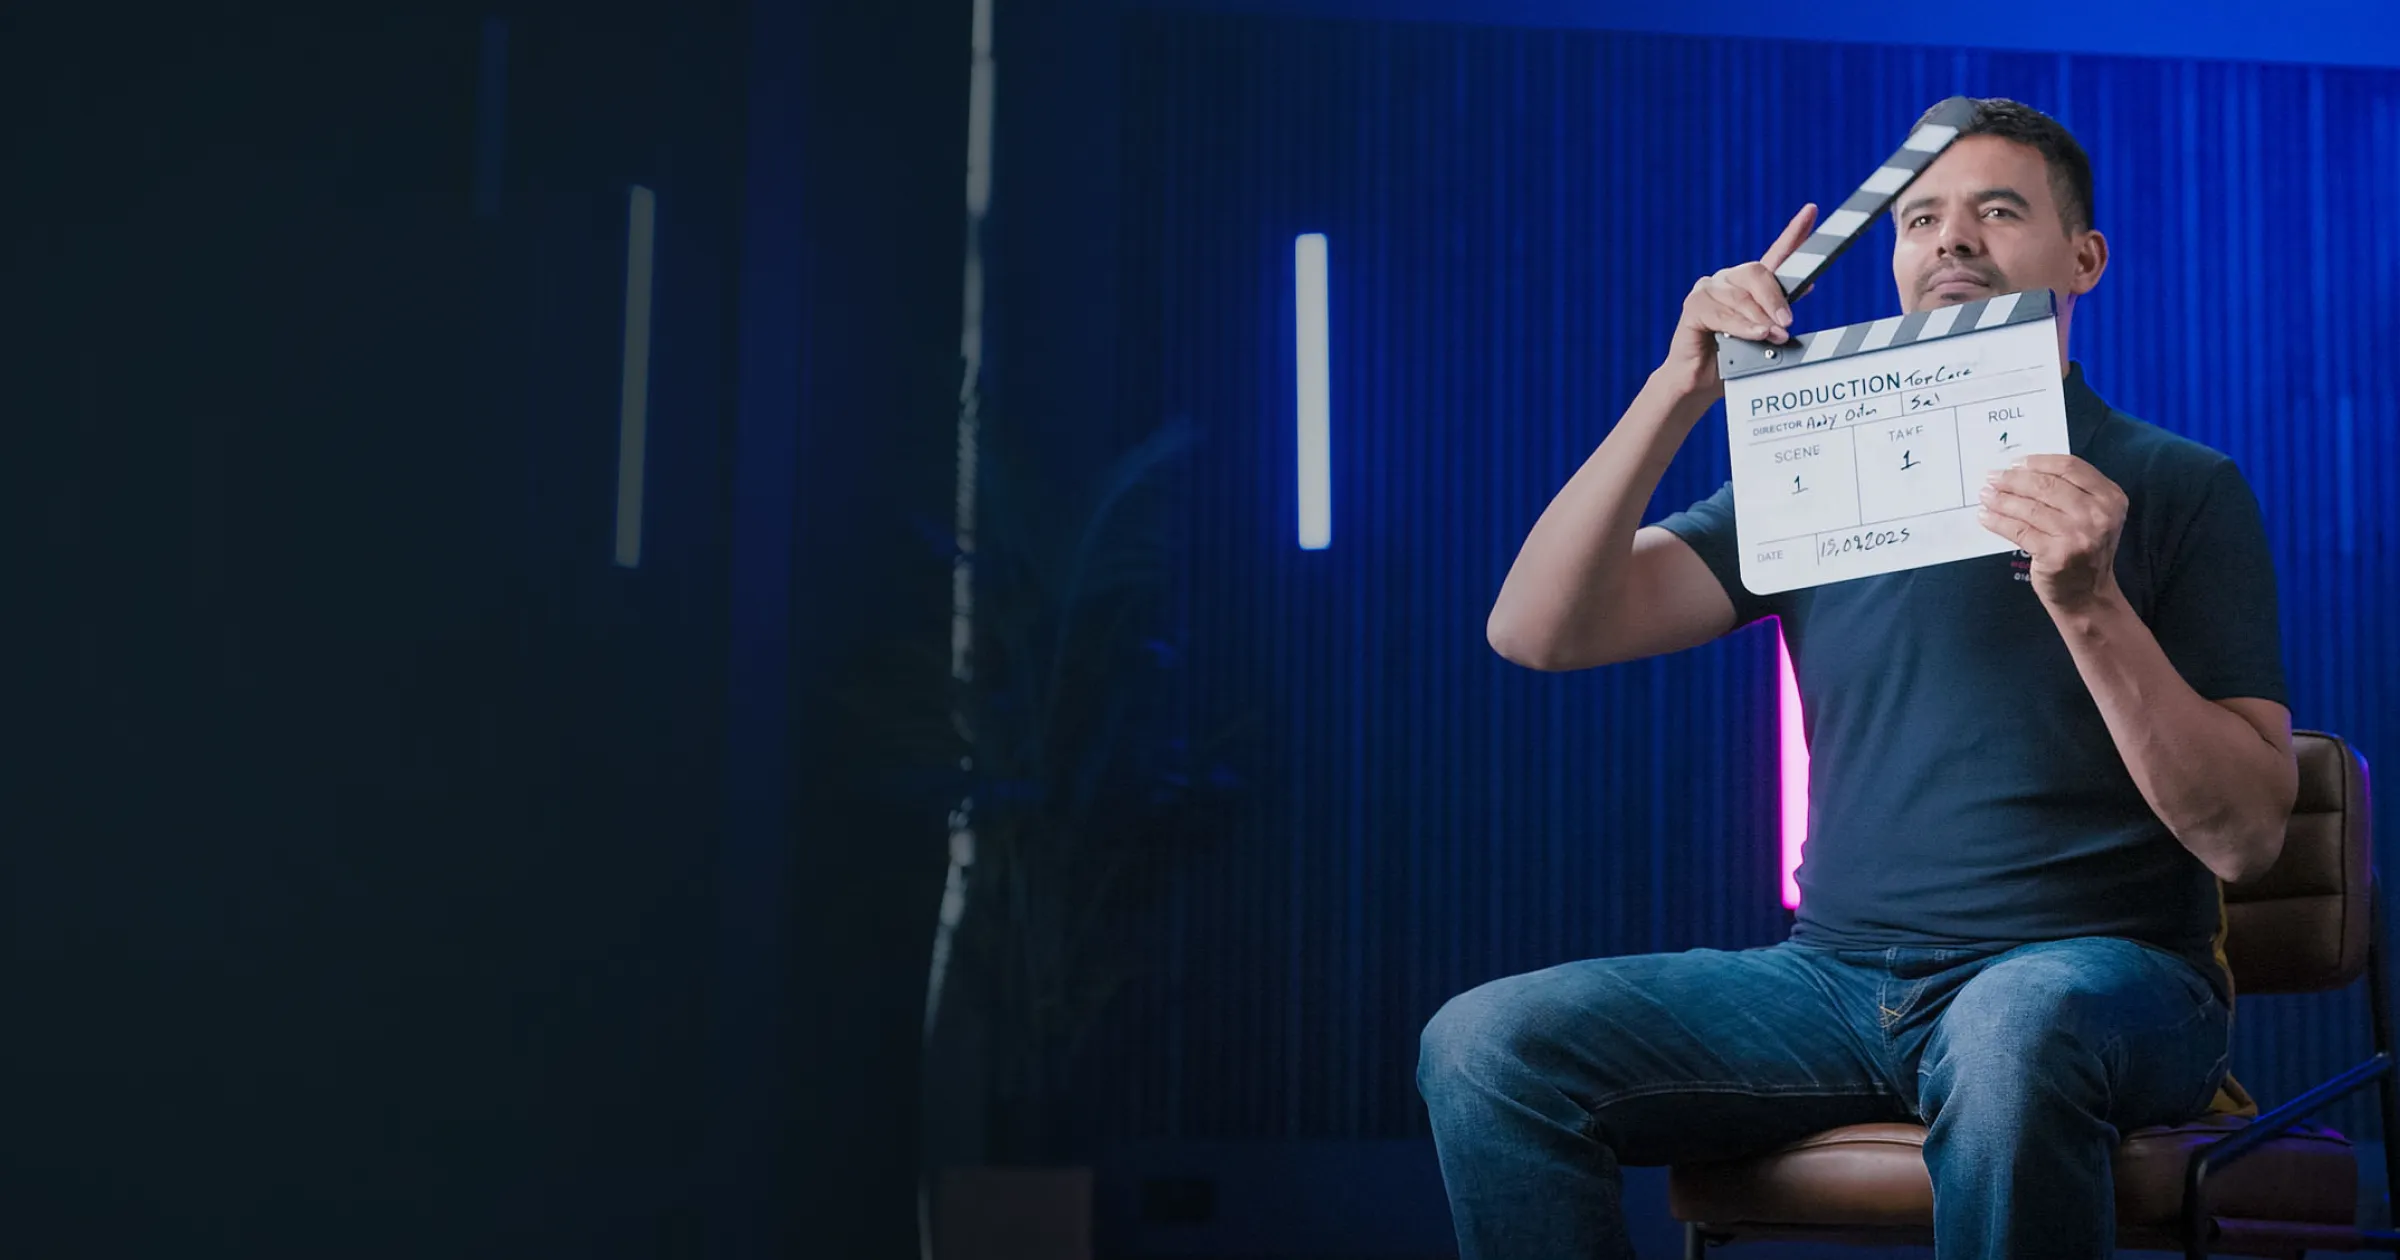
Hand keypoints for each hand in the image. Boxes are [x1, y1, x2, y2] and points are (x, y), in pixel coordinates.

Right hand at [1660, 203, 1817, 399]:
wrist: (1699, 383)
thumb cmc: (1732, 359)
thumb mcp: (1765, 335)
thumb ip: (1780, 311)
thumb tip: (1809, 285)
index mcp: (1749, 285)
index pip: (1776, 253)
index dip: (1794, 231)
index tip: (1811, 210)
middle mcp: (1729, 280)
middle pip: (1757, 272)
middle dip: (1775, 300)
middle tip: (1787, 324)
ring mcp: (1709, 289)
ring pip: (1741, 296)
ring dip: (1760, 320)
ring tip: (1772, 338)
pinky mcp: (1694, 305)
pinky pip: (1722, 312)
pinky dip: (1741, 326)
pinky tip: (1754, 335)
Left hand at [1977, 455, 2128, 612]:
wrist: (2087, 594)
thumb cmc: (2083, 549)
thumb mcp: (2092, 515)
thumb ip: (2070, 490)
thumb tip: (2022, 469)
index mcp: (2110, 497)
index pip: (2069, 467)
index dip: (2038, 462)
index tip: (2015, 463)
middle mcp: (2098, 514)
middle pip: (2046, 485)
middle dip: (2013, 479)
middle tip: (1992, 477)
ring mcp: (2078, 535)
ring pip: (2030, 507)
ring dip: (2002, 499)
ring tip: (1986, 495)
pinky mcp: (2056, 554)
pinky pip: (2019, 530)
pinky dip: (1998, 521)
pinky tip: (1986, 516)